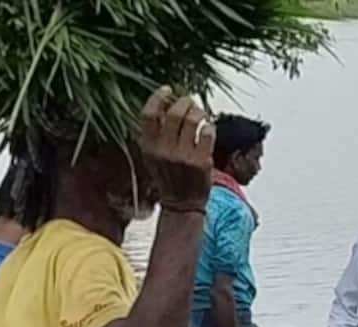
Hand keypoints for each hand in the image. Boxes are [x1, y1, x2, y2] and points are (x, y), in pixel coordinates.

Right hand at [136, 88, 213, 210]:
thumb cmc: (169, 177)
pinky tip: (207, 129)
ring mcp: (183, 156)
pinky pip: (207, 133)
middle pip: (174, 113)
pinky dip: (209, 127)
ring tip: (200, 114)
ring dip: (198, 112)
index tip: (167, 90)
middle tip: (190, 102)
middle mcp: (164, 150)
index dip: (158, 97)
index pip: (149, 114)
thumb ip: (155, 133)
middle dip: (184, 102)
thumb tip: (166, 103)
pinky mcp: (201, 161)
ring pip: (192, 120)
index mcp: (148, 146)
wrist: (182, 205)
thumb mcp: (153, 156)